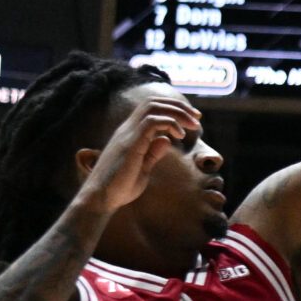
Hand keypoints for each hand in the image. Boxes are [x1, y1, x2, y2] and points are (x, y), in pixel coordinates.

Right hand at [76, 99, 199, 215]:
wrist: (102, 197)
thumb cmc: (121, 185)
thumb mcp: (143, 167)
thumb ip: (153, 152)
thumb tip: (166, 139)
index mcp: (131, 133)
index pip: (151, 108)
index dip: (173, 109)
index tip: (192, 119)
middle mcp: (128, 129)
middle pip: (153, 102)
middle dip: (179, 106)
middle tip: (198, 117)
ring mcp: (128, 134)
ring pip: (152, 108)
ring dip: (177, 112)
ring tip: (194, 124)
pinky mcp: (130, 144)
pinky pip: (150, 122)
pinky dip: (169, 123)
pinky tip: (179, 136)